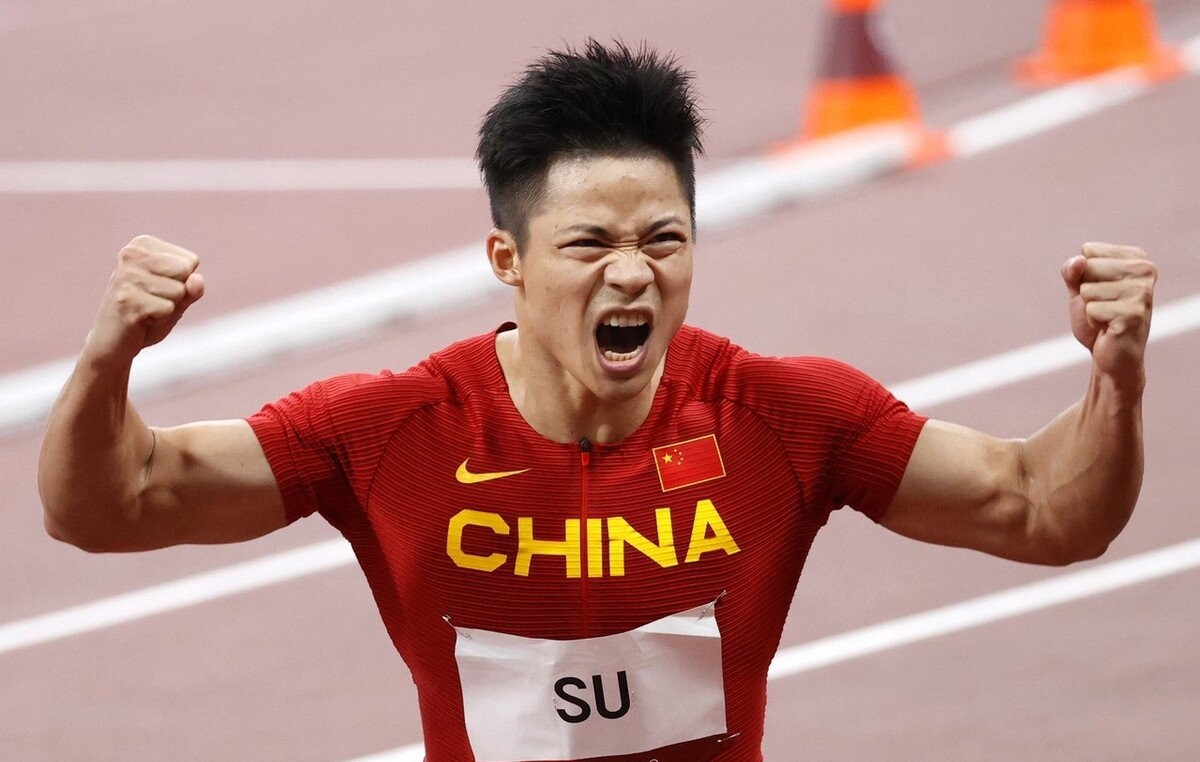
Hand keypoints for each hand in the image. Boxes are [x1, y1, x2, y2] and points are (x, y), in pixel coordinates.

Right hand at [85, 235, 204, 363]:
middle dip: (177, 294)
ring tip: (145, 310)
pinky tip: (139, 320)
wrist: (112, 343)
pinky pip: (168, 309)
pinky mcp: (127, 299)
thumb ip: (192, 287)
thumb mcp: (177, 297)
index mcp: (142, 245)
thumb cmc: (148, 314)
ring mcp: (126, 276)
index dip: (181, 282)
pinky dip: (159, 320)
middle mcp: (130, 254)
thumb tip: (197, 280)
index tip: (157, 290)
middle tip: (151, 302)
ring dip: (167, 308)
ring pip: (179, 291)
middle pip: (186, 272)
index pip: (191, 260)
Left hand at [1061, 242, 1156, 394]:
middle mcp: (1144, 270)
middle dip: (1086, 291)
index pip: (1088, 251)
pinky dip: (1093, 321)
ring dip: (1090, 308)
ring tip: (1107, 317)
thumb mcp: (1079, 288)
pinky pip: (1092, 309)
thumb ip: (1072, 270)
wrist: (1111, 356)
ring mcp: (1142, 292)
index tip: (1100, 289)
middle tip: (1103, 306)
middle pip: (1087, 267)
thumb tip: (1078, 261)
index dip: (1084, 274)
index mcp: (1136, 258)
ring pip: (1088, 290)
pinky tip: (1109, 327)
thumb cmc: (1097, 318)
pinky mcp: (1134, 313)